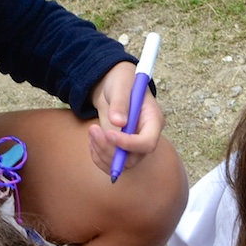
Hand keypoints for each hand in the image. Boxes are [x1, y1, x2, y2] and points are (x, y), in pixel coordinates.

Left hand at [87, 59, 164, 173]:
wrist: (113, 85)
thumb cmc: (122, 82)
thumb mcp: (121, 86)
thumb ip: (121, 103)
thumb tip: (118, 122)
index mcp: (153, 121)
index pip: (148, 143)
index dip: (129, 144)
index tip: (109, 134)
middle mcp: (146, 137)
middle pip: (134, 158)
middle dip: (111, 150)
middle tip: (93, 130)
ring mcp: (134, 145)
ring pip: (121, 164)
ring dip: (101, 152)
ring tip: (92, 130)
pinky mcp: (121, 149)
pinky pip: (110, 163)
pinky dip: (97, 155)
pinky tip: (92, 139)